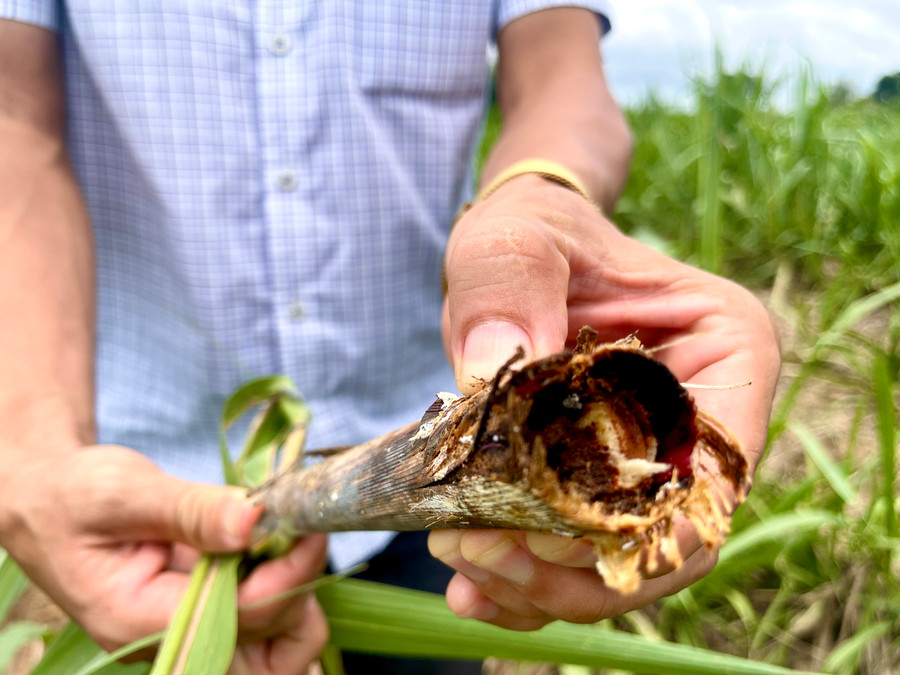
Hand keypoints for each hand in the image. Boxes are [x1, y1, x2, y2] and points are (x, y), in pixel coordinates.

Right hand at [0, 445, 327, 672]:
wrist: (51, 505)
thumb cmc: (74, 497)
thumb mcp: (122, 492)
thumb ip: (188, 509)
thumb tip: (253, 521)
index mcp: (138, 620)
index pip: (239, 618)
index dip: (286, 573)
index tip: (305, 520)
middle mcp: (171, 642)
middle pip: (270, 655)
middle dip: (298, 590)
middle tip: (301, 527)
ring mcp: (193, 633)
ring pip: (278, 650)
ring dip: (299, 594)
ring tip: (289, 534)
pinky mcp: (209, 616)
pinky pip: (266, 624)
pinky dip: (286, 586)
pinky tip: (275, 541)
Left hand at [433, 175, 780, 628]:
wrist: (521, 253)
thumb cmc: (536, 232)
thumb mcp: (515, 235)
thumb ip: (508, 283)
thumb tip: (495, 365)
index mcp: (728, 353)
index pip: (705, 474)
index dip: (627, 524)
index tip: (530, 530)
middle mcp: (706, 423)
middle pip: (665, 540)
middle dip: (570, 569)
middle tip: (473, 554)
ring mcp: (656, 462)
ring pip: (620, 564)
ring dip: (541, 585)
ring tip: (460, 567)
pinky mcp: (604, 486)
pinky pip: (579, 559)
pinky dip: (528, 582)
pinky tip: (470, 588)